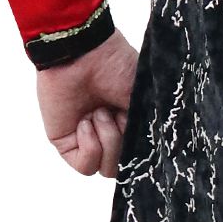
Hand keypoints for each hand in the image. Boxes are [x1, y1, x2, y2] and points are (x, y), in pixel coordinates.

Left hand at [36, 27, 137, 175]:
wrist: (83, 52)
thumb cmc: (115, 65)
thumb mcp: (143, 98)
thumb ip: (149, 127)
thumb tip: (157, 152)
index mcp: (130, 122)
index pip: (140, 155)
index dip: (144, 150)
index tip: (143, 131)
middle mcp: (110, 133)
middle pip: (123, 167)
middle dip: (124, 142)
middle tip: (117, 113)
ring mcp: (88, 139)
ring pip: (105, 169)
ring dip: (109, 141)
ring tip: (100, 113)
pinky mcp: (65, 142)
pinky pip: (84, 166)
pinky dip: (90, 147)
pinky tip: (86, 123)